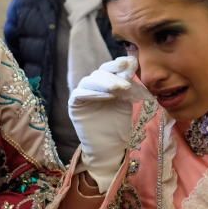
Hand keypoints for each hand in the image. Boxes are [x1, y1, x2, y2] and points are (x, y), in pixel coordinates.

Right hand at [69, 56, 146, 192]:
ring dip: (104, 82)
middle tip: (126, 82)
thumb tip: (133, 61)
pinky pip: (79, 94)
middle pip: (100, 72)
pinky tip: (105, 95)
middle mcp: (93, 86)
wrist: (109, 147)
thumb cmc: (118, 126)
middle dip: (113, 74)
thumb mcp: (127, 101)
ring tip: (118, 89)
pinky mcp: (74, 105)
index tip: (131, 61)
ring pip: (89, 81)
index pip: (110, 69)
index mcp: (106, 83)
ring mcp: (82, 94)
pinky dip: (92, 92)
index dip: (119, 64)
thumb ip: (128, 84)